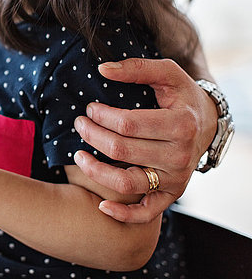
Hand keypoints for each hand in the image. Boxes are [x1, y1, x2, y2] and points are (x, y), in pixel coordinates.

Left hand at [73, 58, 216, 223]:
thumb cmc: (180, 96)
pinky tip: (100, 206)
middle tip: (79, 124)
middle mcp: (180, 155)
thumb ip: (136, 68)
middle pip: (122, 151)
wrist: (206, 124)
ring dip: (96, 171)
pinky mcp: (171, 194)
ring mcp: (175, 178)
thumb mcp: (167, 73)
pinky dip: (123, 215)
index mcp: (180, 124)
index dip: (102, 116)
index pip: (128, 124)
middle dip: (93, 136)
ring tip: (77, 156)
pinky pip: (146, 213)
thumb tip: (102, 69)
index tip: (90, 108)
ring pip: (127, 183)